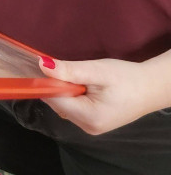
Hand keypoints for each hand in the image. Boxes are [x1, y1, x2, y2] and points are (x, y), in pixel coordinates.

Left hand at [41, 56, 165, 134]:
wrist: (151, 88)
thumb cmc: (127, 78)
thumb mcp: (97, 70)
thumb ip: (69, 70)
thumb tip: (42, 65)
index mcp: (88, 117)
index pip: (53, 99)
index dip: (46, 82)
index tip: (44, 66)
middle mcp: (87, 127)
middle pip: (57, 104)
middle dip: (58, 86)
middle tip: (70, 70)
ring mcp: (91, 127)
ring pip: (64, 106)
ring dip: (66, 91)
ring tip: (82, 79)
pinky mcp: (94, 123)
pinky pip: (73, 108)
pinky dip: (73, 96)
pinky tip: (85, 87)